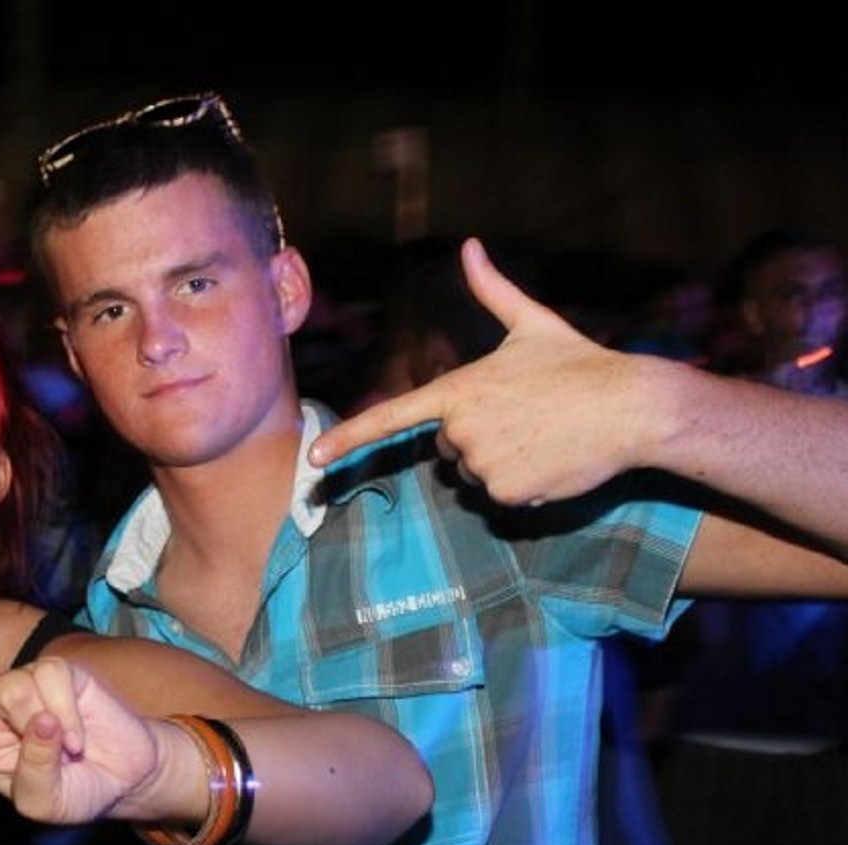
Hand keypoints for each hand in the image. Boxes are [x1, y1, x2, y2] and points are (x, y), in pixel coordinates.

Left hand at [0, 596, 161, 823]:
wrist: (128, 773)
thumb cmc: (78, 790)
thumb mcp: (45, 804)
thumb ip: (31, 771)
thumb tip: (33, 717)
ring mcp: (19, 685)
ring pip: (12, 689)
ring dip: (44, 730)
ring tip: (68, 751)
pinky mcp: (57, 670)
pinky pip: (52, 685)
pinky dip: (70, 719)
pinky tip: (82, 737)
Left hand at [308, 237, 650, 505]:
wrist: (634, 407)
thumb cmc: (581, 363)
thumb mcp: (532, 324)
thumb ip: (492, 290)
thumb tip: (470, 245)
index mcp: (458, 389)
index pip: (391, 417)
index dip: (349, 439)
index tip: (314, 459)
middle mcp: (462, 429)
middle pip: (448, 448)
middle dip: (478, 437)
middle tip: (526, 415)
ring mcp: (484, 463)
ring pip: (473, 475)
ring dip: (501, 462)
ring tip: (543, 435)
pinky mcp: (509, 493)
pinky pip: (500, 497)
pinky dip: (523, 485)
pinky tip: (552, 459)